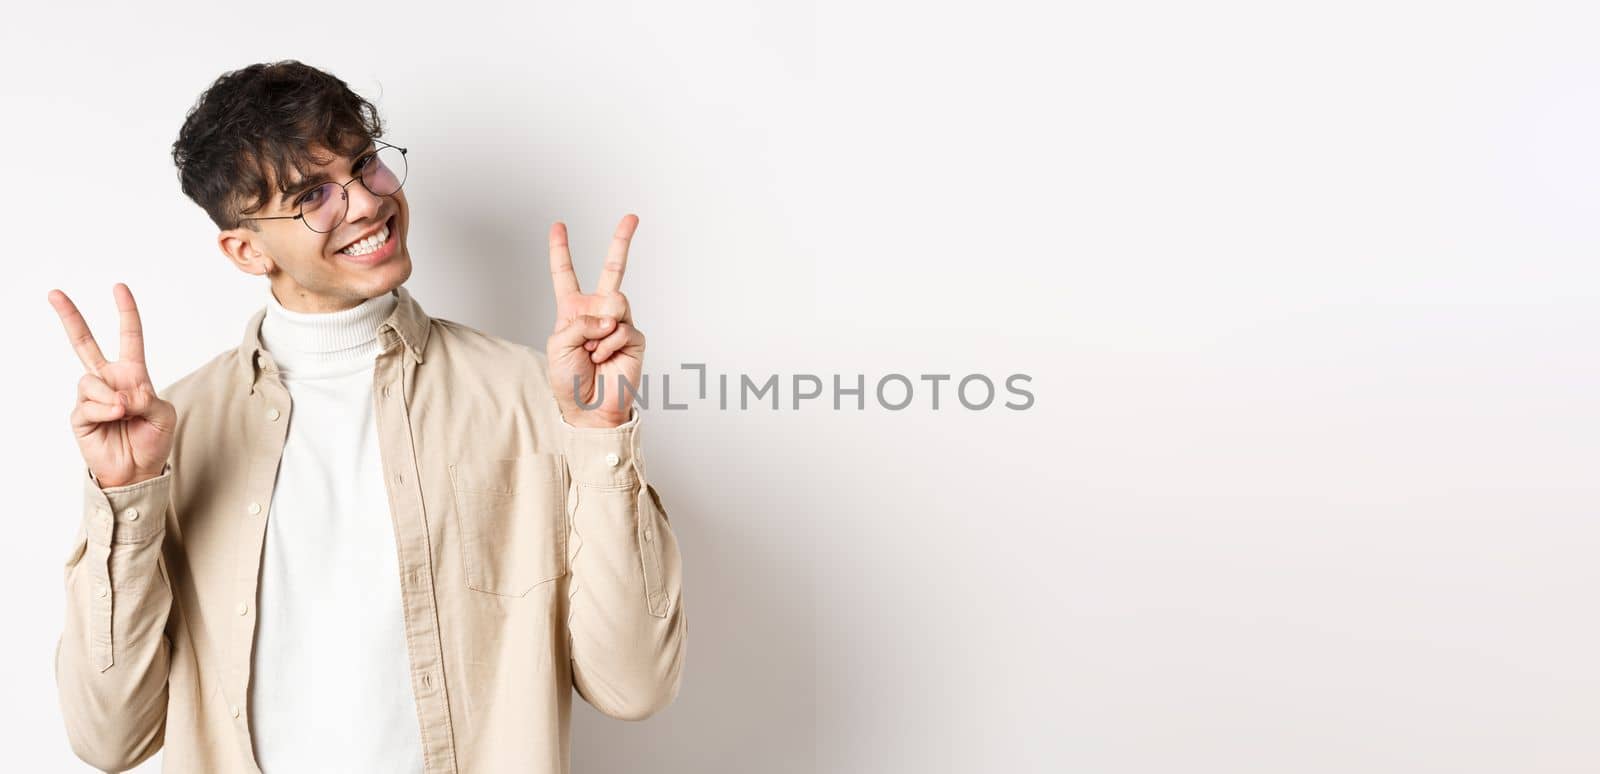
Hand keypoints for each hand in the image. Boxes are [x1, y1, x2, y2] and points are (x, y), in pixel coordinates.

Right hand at [48, 283, 177, 487]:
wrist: (138, 471)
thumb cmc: (152, 440)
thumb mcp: (163, 414)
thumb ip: (147, 397)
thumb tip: (121, 394)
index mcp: (132, 374)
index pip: (128, 337)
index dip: (126, 313)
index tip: (119, 288)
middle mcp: (108, 381)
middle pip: (84, 343)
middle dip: (70, 317)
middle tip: (55, 293)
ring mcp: (92, 397)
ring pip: (90, 380)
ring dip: (111, 397)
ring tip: (124, 412)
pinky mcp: (80, 416)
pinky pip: (87, 405)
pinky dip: (104, 411)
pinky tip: (113, 418)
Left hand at [546, 214, 645, 428]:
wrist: (590, 408)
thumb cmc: (569, 379)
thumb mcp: (558, 344)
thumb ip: (578, 321)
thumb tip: (609, 316)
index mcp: (573, 310)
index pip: (566, 274)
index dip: (560, 249)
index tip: (559, 225)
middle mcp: (598, 311)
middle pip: (613, 269)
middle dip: (622, 241)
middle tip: (632, 217)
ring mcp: (618, 322)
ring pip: (615, 301)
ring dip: (599, 328)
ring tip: (594, 351)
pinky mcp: (634, 337)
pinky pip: (621, 327)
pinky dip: (608, 345)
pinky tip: (604, 359)